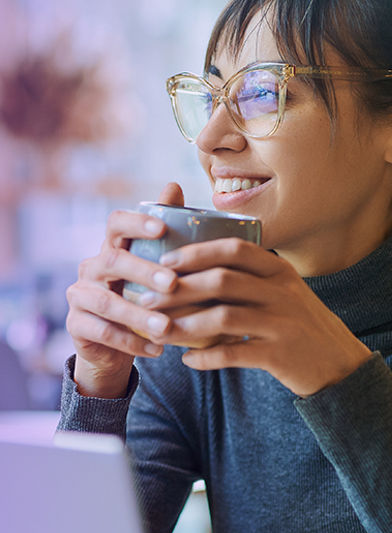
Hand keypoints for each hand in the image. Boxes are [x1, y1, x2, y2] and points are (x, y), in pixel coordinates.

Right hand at [64, 183, 182, 396]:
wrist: (118, 342)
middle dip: (144, 271)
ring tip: (167, 327)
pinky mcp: (76, 325)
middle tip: (173, 284)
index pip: (116, 223)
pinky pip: (102, 332)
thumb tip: (174, 184)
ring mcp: (80, 295)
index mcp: (113, 246)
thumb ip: (167, 232)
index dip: (136, 223)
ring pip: (107, 301)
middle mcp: (92, 266)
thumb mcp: (159, 265)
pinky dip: (132, 341)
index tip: (162, 229)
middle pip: (113, 261)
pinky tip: (158, 348)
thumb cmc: (145, 294)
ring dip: (140, 315)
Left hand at [142, 238, 371, 396]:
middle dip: (179, 289)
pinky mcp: (280, 354)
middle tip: (149, 299)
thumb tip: (202, 273)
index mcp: (281, 271)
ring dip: (184, 324)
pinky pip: (233, 353)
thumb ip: (255, 279)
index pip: (235, 249)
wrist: (341, 364)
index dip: (197, 252)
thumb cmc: (304, 325)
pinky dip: (206, 358)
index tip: (168, 261)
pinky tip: (188, 360)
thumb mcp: (287, 292)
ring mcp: (282, 323)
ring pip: (222, 317)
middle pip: (222, 281)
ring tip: (160, 331)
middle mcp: (283, 292)